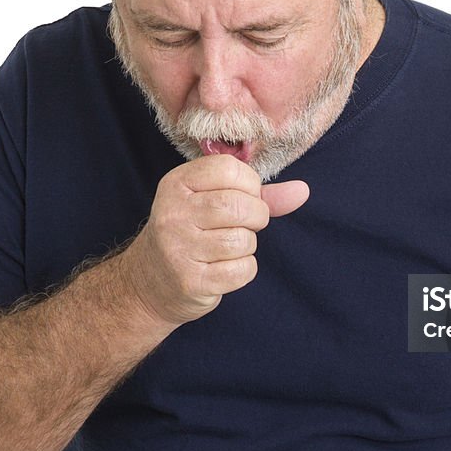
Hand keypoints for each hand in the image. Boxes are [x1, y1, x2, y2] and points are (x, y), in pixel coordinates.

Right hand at [119, 155, 308, 325]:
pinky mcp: (189, 281)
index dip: (250, 185)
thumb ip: (258, 194)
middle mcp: (172, 213)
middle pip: (238, 206)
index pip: (228, 169)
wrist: (148, 281)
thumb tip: (302, 191)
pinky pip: (241, 270)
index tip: (245, 197)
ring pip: (241, 240)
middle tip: (246, 225)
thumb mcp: (212, 202)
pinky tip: (226, 268)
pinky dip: (244, 269)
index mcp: (177, 184)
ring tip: (230, 247)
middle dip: (256, 216)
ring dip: (248, 245)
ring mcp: (177, 248)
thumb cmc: (190, 233)